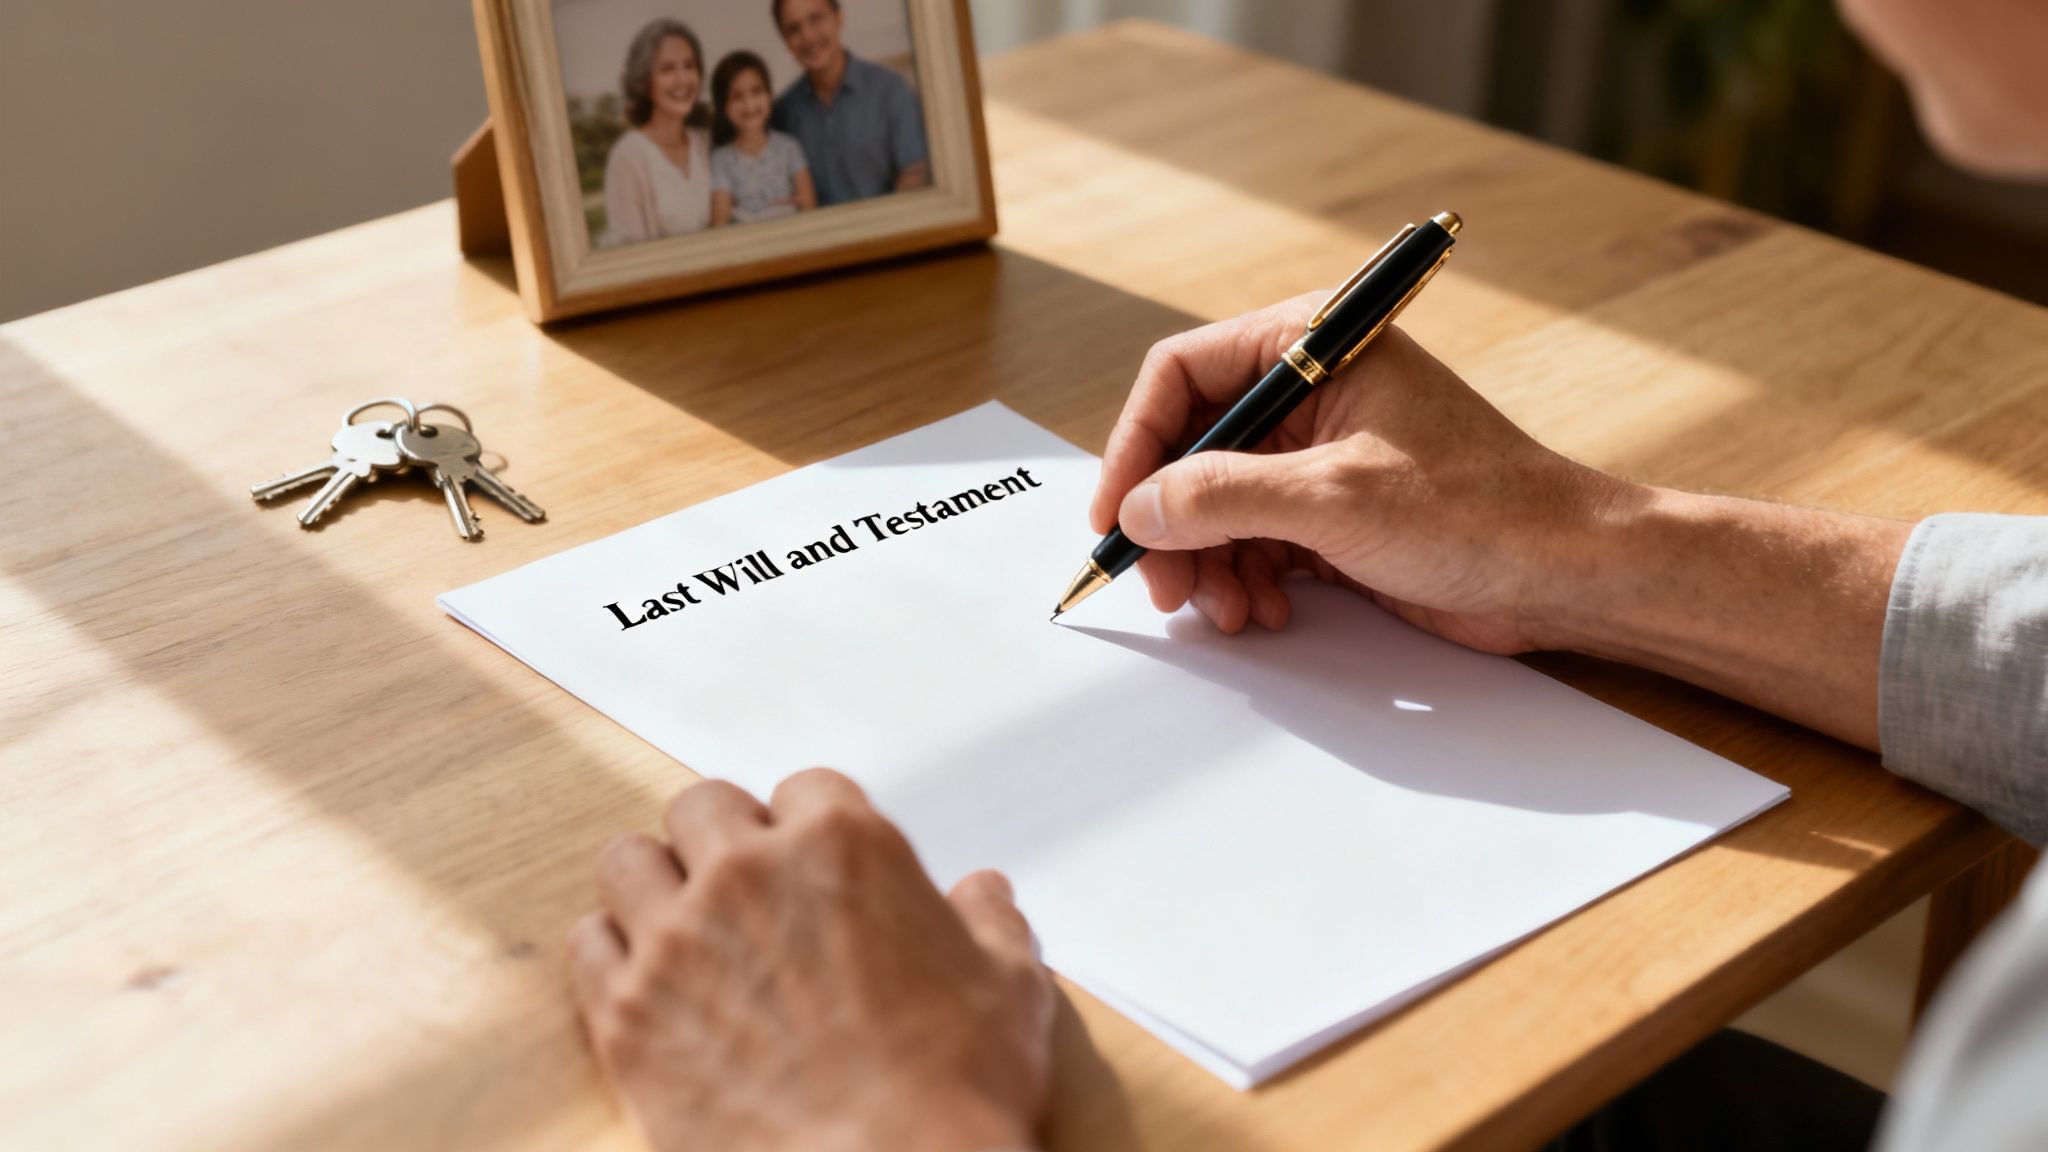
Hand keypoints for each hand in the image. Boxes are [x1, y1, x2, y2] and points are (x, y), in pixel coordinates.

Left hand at [569, 770, 1054, 1151]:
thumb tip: (985, 894)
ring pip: (628, 860)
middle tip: (744, 889)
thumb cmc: (954, 1090)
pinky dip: (610, 952)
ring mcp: (678, 938)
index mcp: (844, 845)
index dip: (811, 828)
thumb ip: (991, 924)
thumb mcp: (1008, 989)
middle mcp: (749, 872)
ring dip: (654, 882)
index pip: (805, 789)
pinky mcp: (628, 1012)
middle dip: (723, 839)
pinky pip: (587, 944)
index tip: (813, 865)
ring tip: (680, 922)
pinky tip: (641, 977)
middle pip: (703, 806)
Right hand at [1091, 294, 1627, 652]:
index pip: (1182, 376)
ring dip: (1207, 563)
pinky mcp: (1333, 512)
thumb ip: (1223, 496)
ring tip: (1227, 611)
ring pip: (1216, 504)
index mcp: (1315, 345)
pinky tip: (1263, 611)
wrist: (1567, 573)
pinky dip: (1244, 579)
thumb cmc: (1481, 508)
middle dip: (1171, 522)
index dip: (1136, 446)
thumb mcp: (1335, 496)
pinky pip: (1254, 541)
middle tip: (1165, 586)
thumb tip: (1138, 509)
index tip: (1116, 514)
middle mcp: (1311, 390)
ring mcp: (1320, 454)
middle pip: (1192, 448)